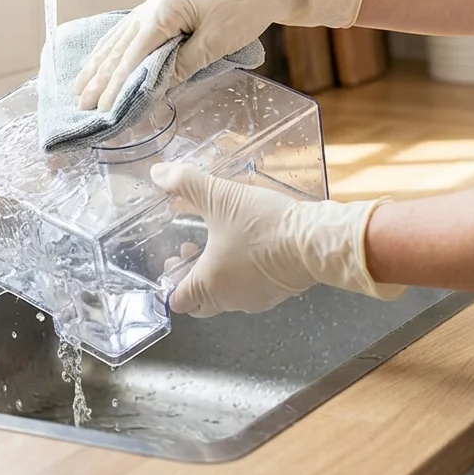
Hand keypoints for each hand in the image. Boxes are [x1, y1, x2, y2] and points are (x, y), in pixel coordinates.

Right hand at [75, 0, 365, 111]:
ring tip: (81, 86)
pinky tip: (104, 58)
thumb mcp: (216, 42)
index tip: (103, 108)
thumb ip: (183, 64)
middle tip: (82, 105)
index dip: (116, 84)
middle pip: (120, 47)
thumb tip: (155, 87)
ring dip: (100, 64)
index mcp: (164, 10)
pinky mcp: (166, 7)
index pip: (133, 55)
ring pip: (120, 38)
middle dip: (100, 78)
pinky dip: (114, 48)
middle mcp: (153, 5)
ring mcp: (157, 4)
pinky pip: (131, 31)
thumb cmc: (245, 7)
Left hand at [150, 162, 406, 316]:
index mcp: (210, 285)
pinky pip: (250, 289)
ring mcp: (257, 299)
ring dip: (216, 273)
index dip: (169, 283)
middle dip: (191, 277)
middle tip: (191, 251)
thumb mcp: (219, 196)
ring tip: (218, 242)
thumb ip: (185, 183)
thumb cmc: (263, 225)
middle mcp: (231, 299)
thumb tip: (157, 173)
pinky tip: (246, 246)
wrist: (315, 240)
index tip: (172, 260)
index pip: (178, 301)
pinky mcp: (278, 293)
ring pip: (226, 295)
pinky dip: (241, 274)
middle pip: (200, 301)